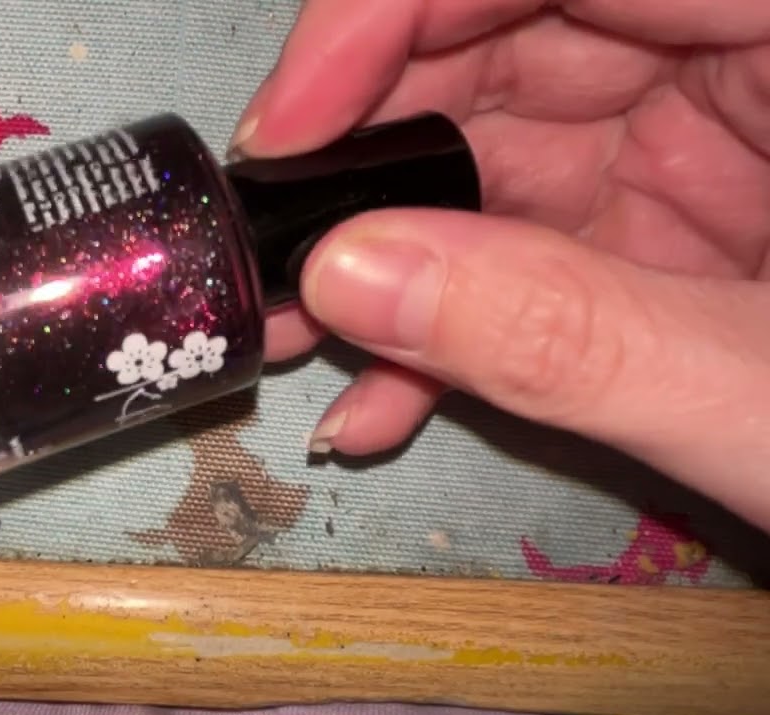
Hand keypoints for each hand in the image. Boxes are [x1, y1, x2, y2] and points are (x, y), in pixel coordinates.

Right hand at [238, 1, 769, 531]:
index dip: (395, 10)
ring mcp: (709, 133)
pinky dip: (451, 311)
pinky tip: (392, 395)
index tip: (290, 125)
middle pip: (508, 34)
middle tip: (273, 253)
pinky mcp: (673, 215)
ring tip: (305, 345)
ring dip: (388, 251)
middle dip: (369, 152)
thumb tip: (346, 275)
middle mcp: (748, 51)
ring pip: (499, 143)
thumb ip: (567, 336)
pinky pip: (531, 229)